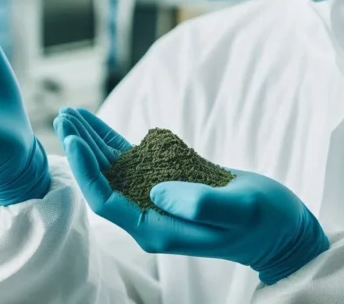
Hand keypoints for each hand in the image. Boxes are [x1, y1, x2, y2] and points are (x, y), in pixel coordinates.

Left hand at [54, 108, 327, 284]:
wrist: (282, 229)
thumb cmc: (265, 221)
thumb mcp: (238, 211)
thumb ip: (199, 203)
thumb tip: (157, 190)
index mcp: (157, 230)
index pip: (106, 200)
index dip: (86, 170)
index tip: (74, 140)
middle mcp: (149, 217)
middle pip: (101, 181)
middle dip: (80, 147)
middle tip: (61, 114)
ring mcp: (156, 201)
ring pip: (112, 168)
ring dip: (91, 141)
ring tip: (70, 113)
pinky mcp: (168, 185)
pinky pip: (132, 161)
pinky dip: (114, 142)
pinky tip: (98, 124)